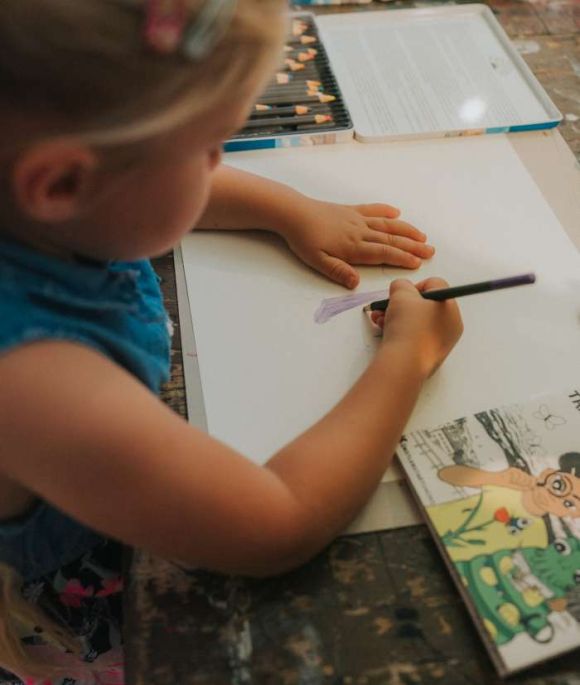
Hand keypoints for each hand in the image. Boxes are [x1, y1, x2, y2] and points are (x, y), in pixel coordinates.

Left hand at [278, 198, 434, 288]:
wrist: (293, 213)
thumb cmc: (303, 240)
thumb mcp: (317, 262)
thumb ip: (338, 272)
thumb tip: (355, 283)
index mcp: (353, 247)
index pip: (383, 253)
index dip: (402, 258)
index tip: (418, 263)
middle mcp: (360, 231)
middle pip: (391, 239)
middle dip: (413, 246)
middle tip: (430, 250)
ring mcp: (356, 219)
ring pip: (387, 225)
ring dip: (406, 230)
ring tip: (422, 235)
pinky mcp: (350, 210)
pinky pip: (372, 209)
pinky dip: (386, 210)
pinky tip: (396, 213)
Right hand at [372, 278, 462, 377]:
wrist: (405, 364)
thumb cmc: (408, 327)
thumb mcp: (401, 294)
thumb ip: (401, 285)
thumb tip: (401, 289)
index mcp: (450, 308)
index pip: (435, 285)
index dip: (415, 285)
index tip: (401, 294)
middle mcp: (450, 325)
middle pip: (424, 304)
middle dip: (401, 304)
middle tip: (388, 306)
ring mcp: (440, 342)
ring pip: (417, 321)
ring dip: (395, 316)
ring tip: (379, 319)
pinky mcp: (428, 355)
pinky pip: (414, 337)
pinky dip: (399, 331)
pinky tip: (384, 330)